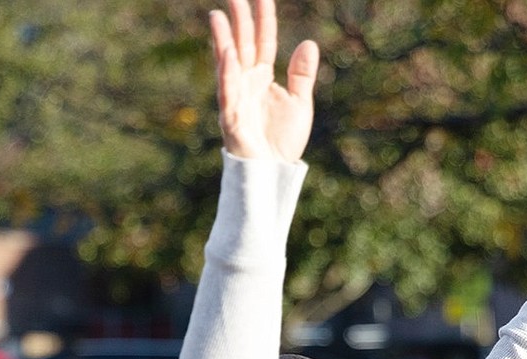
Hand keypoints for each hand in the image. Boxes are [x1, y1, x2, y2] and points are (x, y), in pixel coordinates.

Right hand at [210, 0, 318, 161]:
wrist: (273, 173)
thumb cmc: (282, 141)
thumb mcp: (300, 104)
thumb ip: (302, 75)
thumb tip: (309, 43)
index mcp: (262, 77)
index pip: (263, 41)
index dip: (264, 19)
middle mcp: (246, 82)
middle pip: (242, 45)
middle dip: (239, 20)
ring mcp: (236, 98)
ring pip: (228, 64)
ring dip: (223, 41)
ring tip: (218, 16)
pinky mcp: (231, 117)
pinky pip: (228, 92)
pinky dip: (228, 73)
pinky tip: (228, 54)